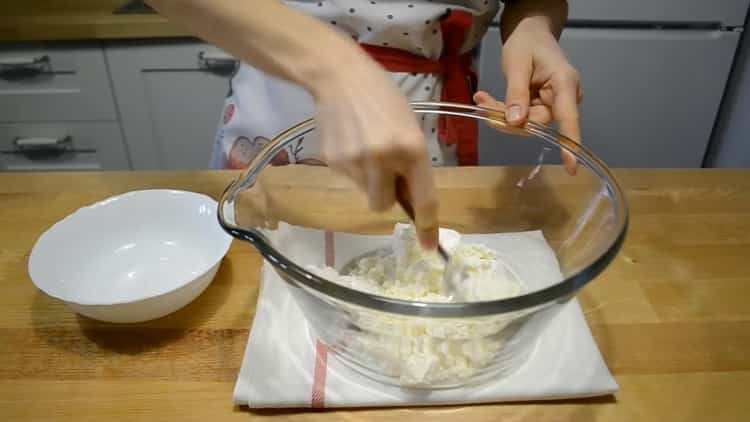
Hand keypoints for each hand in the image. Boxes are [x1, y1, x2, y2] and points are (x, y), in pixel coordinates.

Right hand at [312, 51, 438, 248]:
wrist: (339, 77)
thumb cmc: (383, 99)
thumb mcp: (409, 127)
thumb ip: (411, 163)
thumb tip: (408, 199)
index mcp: (411, 149)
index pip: (423, 199)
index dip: (427, 227)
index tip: (429, 248)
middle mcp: (384, 160)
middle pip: (384, 205)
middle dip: (386, 194)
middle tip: (384, 169)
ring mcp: (355, 163)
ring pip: (365, 192)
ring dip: (368, 179)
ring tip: (365, 145)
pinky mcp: (333, 162)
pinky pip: (348, 179)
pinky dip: (352, 167)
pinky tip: (349, 141)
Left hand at [479, 13, 581, 174]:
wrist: (530, 32)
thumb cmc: (527, 43)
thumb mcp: (518, 65)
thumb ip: (517, 94)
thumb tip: (515, 123)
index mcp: (565, 85)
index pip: (569, 119)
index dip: (569, 144)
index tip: (571, 166)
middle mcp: (563, 97)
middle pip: (537, 123)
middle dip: (508, 118)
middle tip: (483, 104)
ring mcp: (551, 103)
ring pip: (525, 121)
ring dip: (501, 113)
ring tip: (481, 98)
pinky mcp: (539, 105)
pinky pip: (520, 115)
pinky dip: (502, 109)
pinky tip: (485, 98)